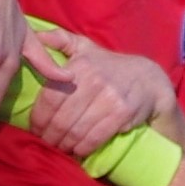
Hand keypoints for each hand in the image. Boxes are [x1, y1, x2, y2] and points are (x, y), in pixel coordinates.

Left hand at [20, 29, 174, 158]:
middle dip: (50, 136)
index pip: (50, 98)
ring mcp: (109, 98)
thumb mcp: (85, 47)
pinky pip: (94, 138)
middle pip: (61, 118)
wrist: (149, 80)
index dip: (39, 118)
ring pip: (76, 131)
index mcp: (80, 66)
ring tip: (60, 148)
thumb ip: (60, 39)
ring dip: (64, 145)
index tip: (35, 129)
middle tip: (46, 143)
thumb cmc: (108, 66)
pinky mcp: (122, 114)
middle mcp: (94, 80)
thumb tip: (36, 35)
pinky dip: (82, 148)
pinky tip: (77, 151)